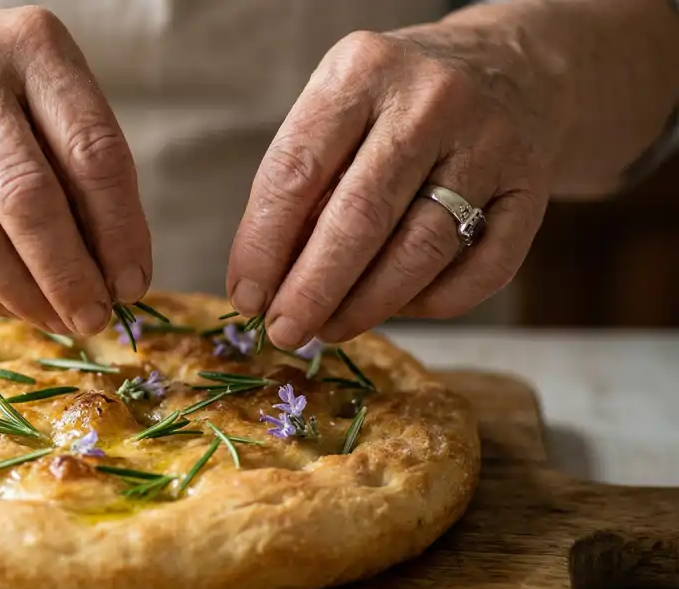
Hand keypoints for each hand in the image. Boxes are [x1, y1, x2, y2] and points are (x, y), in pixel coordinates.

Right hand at [0, 4, 149, 333]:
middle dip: (70, 275)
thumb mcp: (41, 86)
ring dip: (24, 295)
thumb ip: (80, 159)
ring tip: (57, 320)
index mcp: (32, 47)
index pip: (92, 151)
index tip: (132, 282)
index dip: (120, 230)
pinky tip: (8, 306)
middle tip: (95, 317)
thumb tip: (117, 268)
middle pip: (28, 198)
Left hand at [225, 25, 558, 346]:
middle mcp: (431, 101)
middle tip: (285, 332)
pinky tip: (398, 308)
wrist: (511, 67)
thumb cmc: (395, 104)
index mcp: (363, 72)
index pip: (298, 172)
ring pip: (421, 250)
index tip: (245, 297)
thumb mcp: (338, 110)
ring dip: (367, 306)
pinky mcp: (532, 189)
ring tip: (330, 328)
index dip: (263, 246)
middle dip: (313, 289)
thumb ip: (301, 185)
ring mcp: (490, 144)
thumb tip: (263, 283)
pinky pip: (481, 270)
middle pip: (361, 217)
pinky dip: (432, 303)